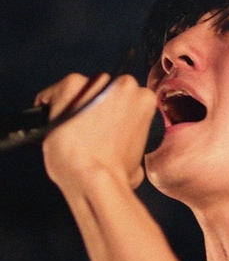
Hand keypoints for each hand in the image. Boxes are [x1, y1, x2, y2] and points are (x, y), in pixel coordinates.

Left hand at [35, 73, 157, 194]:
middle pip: (105, 89)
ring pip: (81, 89)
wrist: (94, 176)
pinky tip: (53, 123)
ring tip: (70, 127)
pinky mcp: (69, 85)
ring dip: (75, 103)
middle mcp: (124, 85)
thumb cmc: (116, 173)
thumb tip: (125, 158)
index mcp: (145, 101)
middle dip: (96, 104)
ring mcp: (97, 83)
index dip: (114, 113)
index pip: (126, 99)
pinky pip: (54, 93)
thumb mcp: (136, 162)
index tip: (105, 124)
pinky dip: (50, 106)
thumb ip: (131, 147)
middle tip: (88, 126)